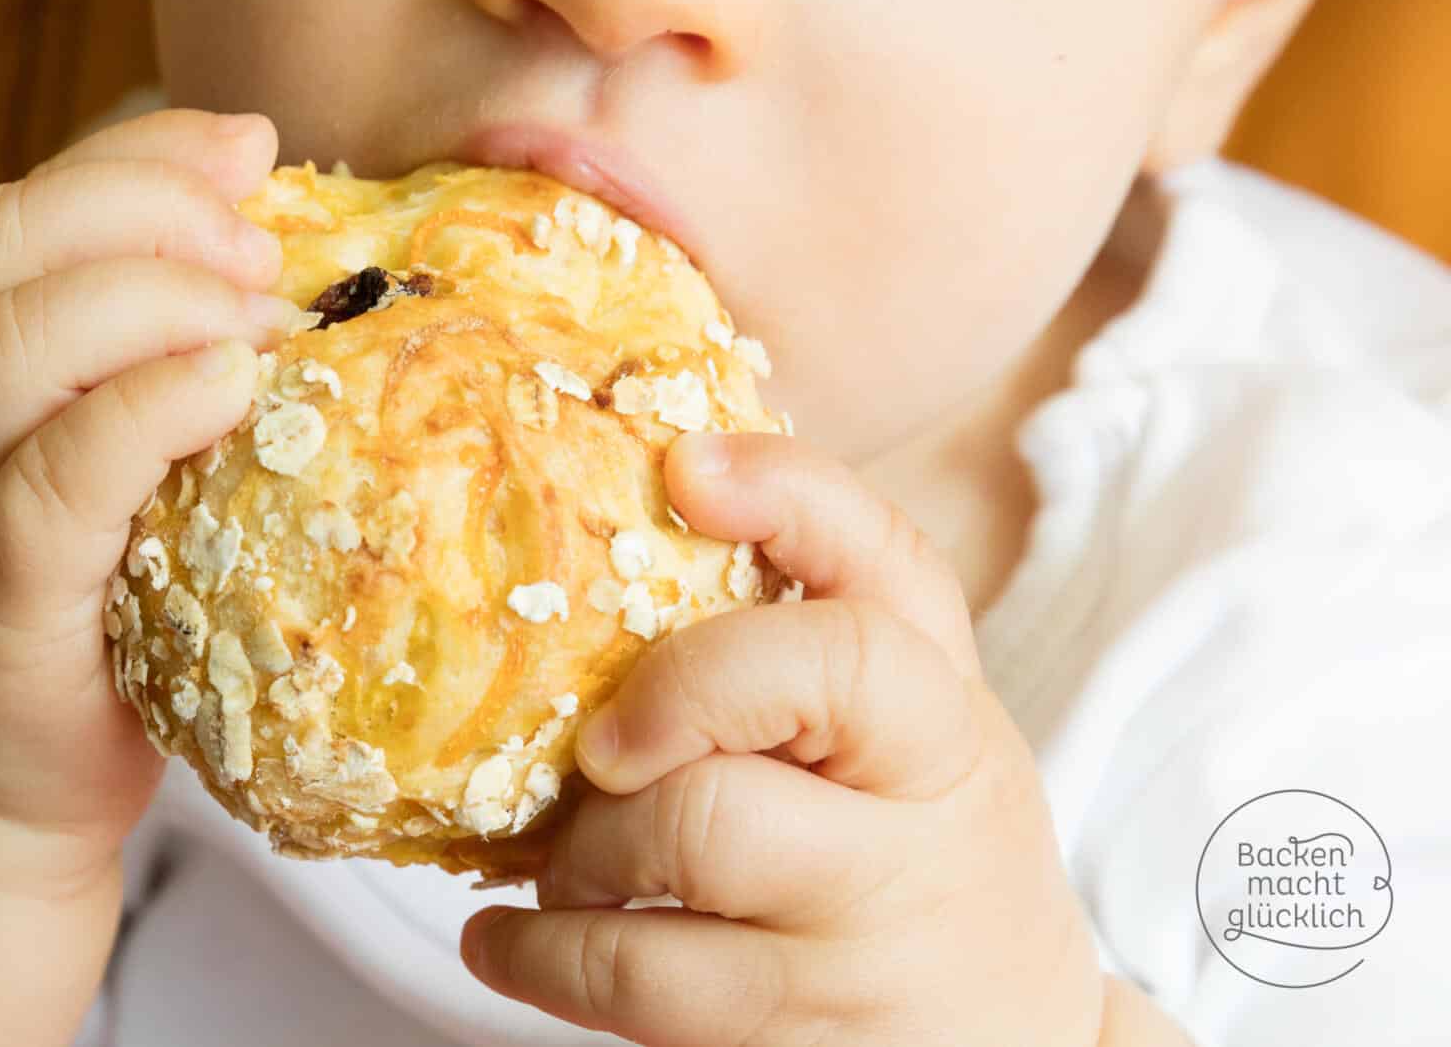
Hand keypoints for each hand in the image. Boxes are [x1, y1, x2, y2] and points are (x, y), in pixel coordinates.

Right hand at [0, 110, 302, 1044]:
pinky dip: (140, 418)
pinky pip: (48, 485)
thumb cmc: (71, 615)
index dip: (135, 159)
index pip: (19, 211)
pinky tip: (226, 396)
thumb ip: (148, 374)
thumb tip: (285, 277)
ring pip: (3, 349)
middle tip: (260, 246)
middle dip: (141, 209)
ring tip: (254, 319)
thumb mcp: (97, 469)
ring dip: (146, 302)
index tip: (249, 149)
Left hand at [460, 431, 1134, 1045]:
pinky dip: (536, 951)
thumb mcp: (906, 740)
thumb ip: (809, 635)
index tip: (686, 470)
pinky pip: (632, 974)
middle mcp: (935, 807)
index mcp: (947, 710)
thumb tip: (655, 494)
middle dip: (657, 700)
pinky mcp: (804, 1032)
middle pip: (784, 680)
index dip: (790, 497)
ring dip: (584, 844)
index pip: (893, 568)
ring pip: (690, 829)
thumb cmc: (918, 861)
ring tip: (573, 865)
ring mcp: (874, 931)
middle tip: (604, 754)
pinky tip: (513, 942)